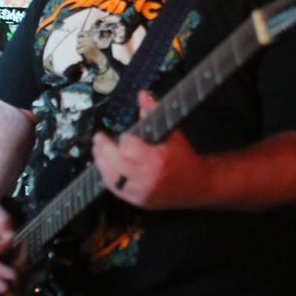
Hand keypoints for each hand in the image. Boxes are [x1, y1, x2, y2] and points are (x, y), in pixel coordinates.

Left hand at [76, 31, 103, 65]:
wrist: (99, 57)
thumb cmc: (93, 51)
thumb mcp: (91, 43)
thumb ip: (86, 39)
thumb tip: (77, 37)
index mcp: (90, 38)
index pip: (83, 33)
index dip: (79, 34)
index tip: (78, 37)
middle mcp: (89, 40)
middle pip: (78, 40)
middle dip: (78, 44)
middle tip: (82, 48)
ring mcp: (87, 45)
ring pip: (77, 46)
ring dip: (79, 50)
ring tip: (83, 51)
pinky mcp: (85, 50)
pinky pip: (78, 51)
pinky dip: (79, 53)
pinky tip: (83, 54)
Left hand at [91, 90, 209, 209]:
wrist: (197, 185)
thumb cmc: (185, 158)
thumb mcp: (173, 133)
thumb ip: (154, 113)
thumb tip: (142, 95)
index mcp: (157, 160)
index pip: (129, 147)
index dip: (124, 139)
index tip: (123, 134)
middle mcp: (148, 178)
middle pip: (116, 163)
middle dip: (103, 149)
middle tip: (99, 138)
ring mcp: (142, 192)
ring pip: (112, 178)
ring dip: (101, 162)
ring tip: (98, 150)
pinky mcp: (138, 200)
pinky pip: (115, 190)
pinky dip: (107, 176)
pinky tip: (104, 166)